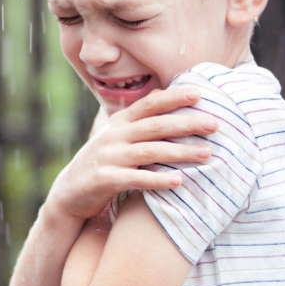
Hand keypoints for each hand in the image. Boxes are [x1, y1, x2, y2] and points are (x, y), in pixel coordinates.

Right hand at [44, 87, 218, 222]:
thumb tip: (163, 96)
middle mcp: (114, 136)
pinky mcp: (104, 180)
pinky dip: (157, 179)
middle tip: (214, 124)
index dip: (173, 97)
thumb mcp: (116, 136)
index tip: (199, 93)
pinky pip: (135, 179)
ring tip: (207, 154)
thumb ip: (138, 120)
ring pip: (149, 151)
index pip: (149, 104)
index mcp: (120, 122)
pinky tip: (178, 181)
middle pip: (154, 126)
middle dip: (186, 123)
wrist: (69, 192)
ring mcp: (108, 157)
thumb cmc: (104, 162)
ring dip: (179, 152)